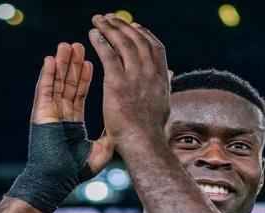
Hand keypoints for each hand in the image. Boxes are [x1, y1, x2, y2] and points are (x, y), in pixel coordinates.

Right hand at [30, 42, 112, 174]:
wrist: (57, 180)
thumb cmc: (76, 171)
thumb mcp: (101, 150)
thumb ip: (111, 136)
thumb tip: (124, 128)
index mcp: (73, 123)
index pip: (80, 94)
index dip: (85, 77)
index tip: (91, 62)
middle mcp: (61, 115)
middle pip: (68, 84)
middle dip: (74, 65)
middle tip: (80, 46)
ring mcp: (50, 113)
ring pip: (56, 83)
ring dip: (62, 64)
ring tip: (67, 45)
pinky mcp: (41, 113)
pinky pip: (44, 90)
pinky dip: (47, 74)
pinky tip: (51, 59)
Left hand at [88, 14, 170, 150]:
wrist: (143, 143)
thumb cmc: (151, 131)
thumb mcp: (164, 105)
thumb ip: (166, 85)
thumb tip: (171, 73)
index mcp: (162, 79)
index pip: (155, 48)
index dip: (145, 34)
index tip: (135, 27)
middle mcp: (150, 73)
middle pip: (138, 40)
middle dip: (123, 26)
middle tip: (110, 18)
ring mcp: (135, 77)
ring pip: (122, 43)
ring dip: (109, 28)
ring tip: (99, 20)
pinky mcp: (117, 82)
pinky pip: (108, 54)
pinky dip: (100, 41)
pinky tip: (93, 34)